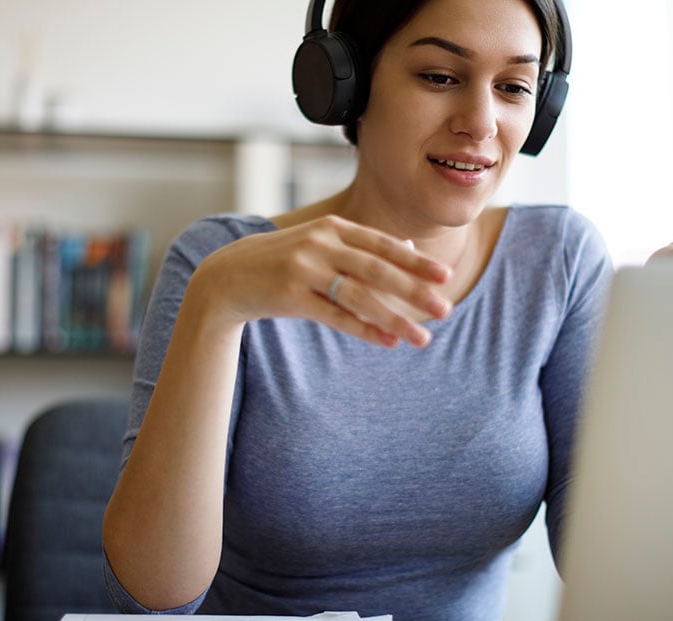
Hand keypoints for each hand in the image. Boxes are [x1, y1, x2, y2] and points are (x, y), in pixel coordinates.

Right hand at [191, 215, 452, 347]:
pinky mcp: (289, 295)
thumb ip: (363, 244)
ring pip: (359, 296)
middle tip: (445, 310)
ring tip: (421, 337)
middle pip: (376, 269)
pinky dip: (364, 329)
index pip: (382, 244)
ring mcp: (304, 268)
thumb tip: (411, 245)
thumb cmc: (284, 260)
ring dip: (394, 318)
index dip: (415, 260)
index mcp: (332, 227)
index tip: (444, 276)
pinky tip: (387, 342)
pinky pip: (334, 316)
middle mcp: (320, 243)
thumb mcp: (322, 243)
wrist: (227, 275)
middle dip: (414, 290)